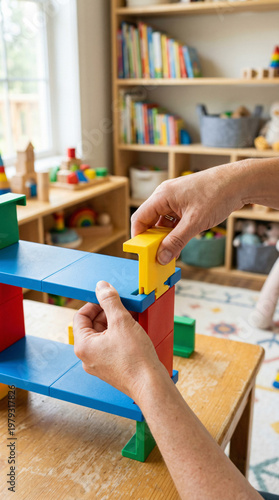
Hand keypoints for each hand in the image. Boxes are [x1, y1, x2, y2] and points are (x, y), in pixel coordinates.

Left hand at [73, 281, 164, 399]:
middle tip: (122, 306)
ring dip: (116, 324)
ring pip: (104, 336)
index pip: (81, 316)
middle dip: (107, 313)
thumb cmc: (135, 358)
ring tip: (132, 317)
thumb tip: (101, 286)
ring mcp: (99, 364)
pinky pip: (111, 346)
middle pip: (92, 326)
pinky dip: (121, 336)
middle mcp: (87, 357)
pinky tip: (135, 331)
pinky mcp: (112, 369)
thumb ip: (110, 300)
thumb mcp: (122, 321)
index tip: (107, 298)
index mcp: (83, 346)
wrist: (150, 384)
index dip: (94, 303)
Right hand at [131, 163, 244, 264]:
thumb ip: (176, 241)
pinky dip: (175, 233)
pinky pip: (174, 221)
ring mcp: (176, 200)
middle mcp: (165, 196)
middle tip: (159, 256)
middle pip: (150, 222)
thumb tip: (162, 257)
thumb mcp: (195, 222)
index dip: (138, 238)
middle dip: (153, 240)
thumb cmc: (217, 194)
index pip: (139, 219)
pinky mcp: (186, 204)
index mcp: (162, 196)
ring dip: (166, 238)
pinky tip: (181, 243)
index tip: (143, 254)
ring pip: (163, 223)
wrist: (239, 182)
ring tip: (172, 251)